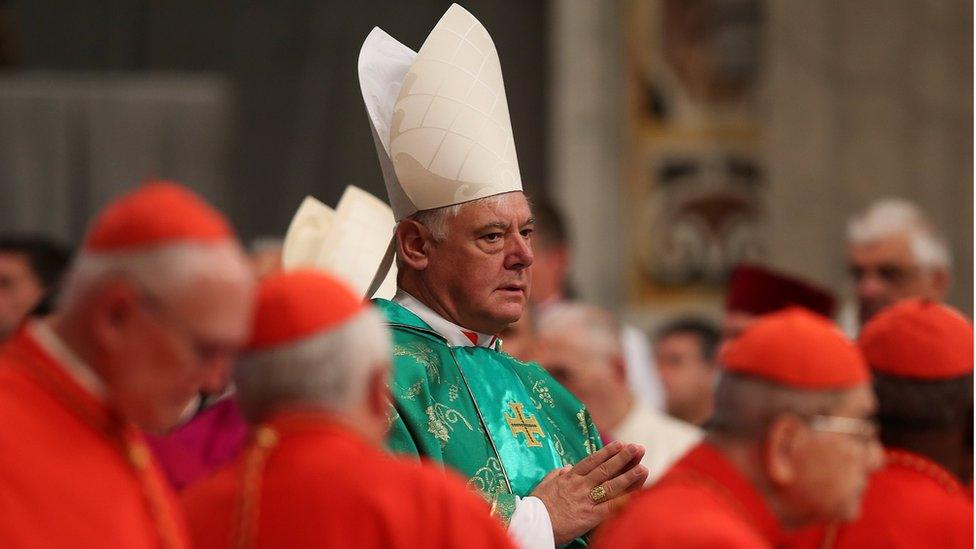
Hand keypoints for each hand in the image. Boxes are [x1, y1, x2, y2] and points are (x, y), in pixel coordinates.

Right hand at [530, 441, 648, 544]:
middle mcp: (580, 486)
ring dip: (628, 477)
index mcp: (570, 477)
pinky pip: (609, 508)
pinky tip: (635, 495)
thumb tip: (568, 468)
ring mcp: (586, 500)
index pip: (592, 461)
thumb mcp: (545, 483)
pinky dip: (623, 502)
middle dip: (623, 458)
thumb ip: (558, 474)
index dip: (608, 452)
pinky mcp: (589, 517)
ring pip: (611, 486)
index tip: (620, 443)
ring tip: (643, 468)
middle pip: (605, 470)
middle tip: (638, 448)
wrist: (533, 524)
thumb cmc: (537, 504)